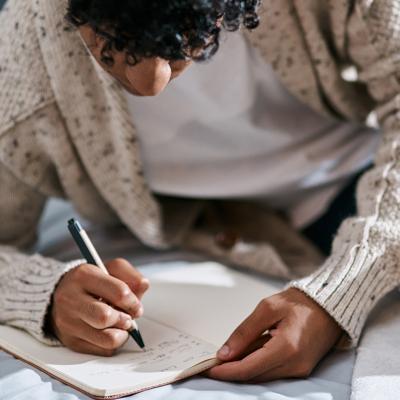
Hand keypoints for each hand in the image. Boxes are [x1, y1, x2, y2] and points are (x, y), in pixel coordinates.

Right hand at [51, 258, 148, 355]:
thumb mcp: (111, 269)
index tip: (136, 305)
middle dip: (125, 318)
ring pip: (107, 339)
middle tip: (128, 317)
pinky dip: (113, 343)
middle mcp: (71, 299)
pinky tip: (110, 331)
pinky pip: (103, 350)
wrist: (63, 295)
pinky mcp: (71, 341)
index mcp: (84, 276)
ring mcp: (68, 322)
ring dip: (122, 333)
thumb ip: (130, 275)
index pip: (118, 292)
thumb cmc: (93, 282)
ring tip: (120, 325)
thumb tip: (143, 286)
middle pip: (106, 317)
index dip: (133, 301)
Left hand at [207, 288, 341, 381]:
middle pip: (254, 376)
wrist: (328, 307)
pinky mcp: (301, 369)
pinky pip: (273, 372)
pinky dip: (257, 364)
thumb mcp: (267, 308)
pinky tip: (249, 352)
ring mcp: (299, 370)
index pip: (249, 369)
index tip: (208, 368)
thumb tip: (224, 353)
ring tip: (230, 353)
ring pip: (262, 376)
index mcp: (287, 347)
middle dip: (232, 371)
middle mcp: (295, 365)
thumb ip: (245, 331)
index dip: (226, 371)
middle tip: (213, 362)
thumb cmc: (298, 303)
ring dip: (243, 367)